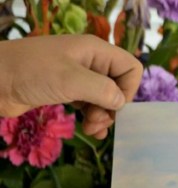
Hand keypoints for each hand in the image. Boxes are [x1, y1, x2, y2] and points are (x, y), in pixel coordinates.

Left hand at [0, 36, 142, 137]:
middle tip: (97, 122)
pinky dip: (93, 119)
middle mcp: (90, 62)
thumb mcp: (72, 80)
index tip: (114, 105)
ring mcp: (78, 77)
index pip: (130, 68)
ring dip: (102, 117)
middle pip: (119, 86)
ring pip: (106, 99)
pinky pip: (91, 106)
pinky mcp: (66, 91)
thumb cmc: (32, 73)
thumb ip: (103, 91)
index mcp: (95, 51)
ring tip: (89, 129)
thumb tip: (121, 103)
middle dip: (113, 108)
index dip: (129, 89)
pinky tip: (89, 131)